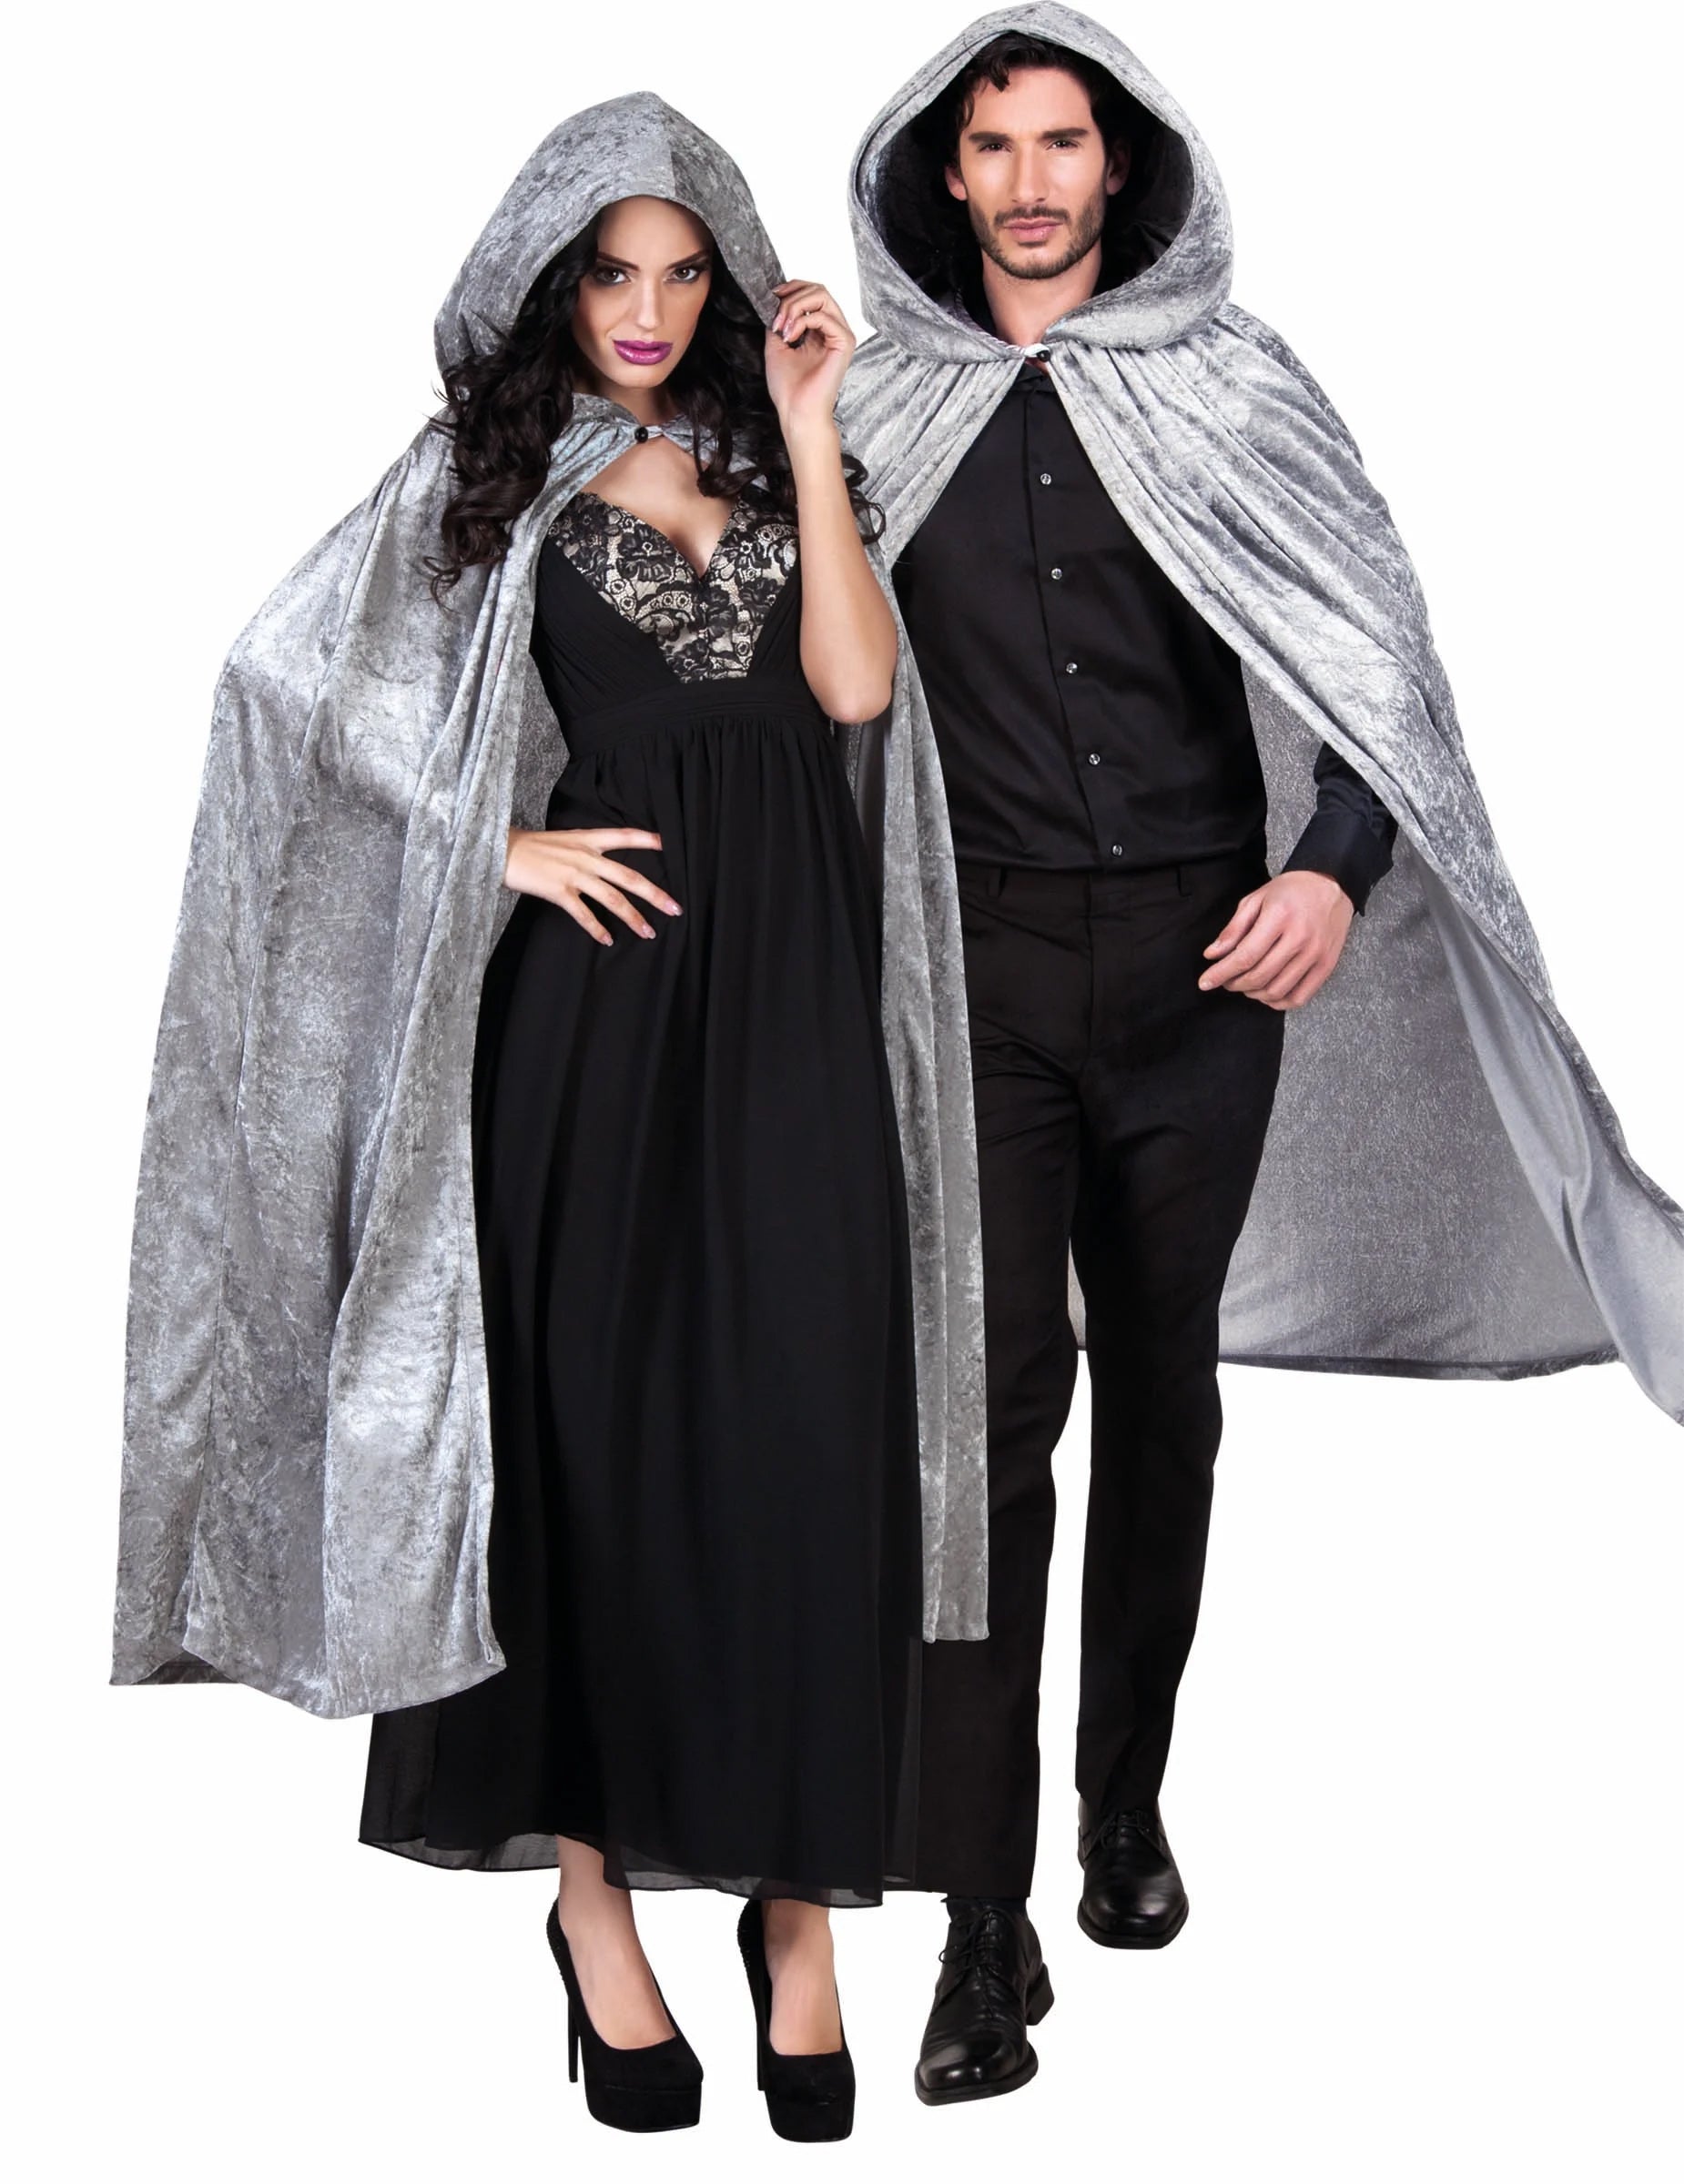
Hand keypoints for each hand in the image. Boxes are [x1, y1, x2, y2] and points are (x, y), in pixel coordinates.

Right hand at [504, 826, 680, 945]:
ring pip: (612, 898)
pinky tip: (608, 940)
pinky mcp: (559, 891)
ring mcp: (574, 874)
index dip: (648, 840)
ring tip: (648, 932)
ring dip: (633, 917)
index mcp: (588, 839)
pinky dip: (597, 929)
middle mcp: (586, 856)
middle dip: (655, 894)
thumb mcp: (564, 839)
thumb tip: (603, 864)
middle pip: (629, 876)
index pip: (625, 836)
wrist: (501, 850)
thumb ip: (586, 848)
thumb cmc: (531, 846)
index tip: (670, 845)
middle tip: (675, 908)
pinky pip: (584, 914)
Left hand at [764, 279, 854, 436]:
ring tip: (782, 328)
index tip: (771, 299)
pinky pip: (823, 316)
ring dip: (794, 306)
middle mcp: (833, 329)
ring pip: (821, 295)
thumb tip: (774, 301)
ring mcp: (841, 335)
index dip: (790, 289)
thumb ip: (779, 321)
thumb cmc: (789, 388)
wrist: (797, 411)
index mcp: (820, 330)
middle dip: (791, 297)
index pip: (811, 294)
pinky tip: (790, 337)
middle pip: (817, 289)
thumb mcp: (776, 344)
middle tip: (776, 318)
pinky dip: (802, 322)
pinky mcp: (844, 342)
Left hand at [1198, 870, 1352, 1009]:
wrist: (1333, 885)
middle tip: (1225, 980)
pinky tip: (1267, 993)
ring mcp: (1316, 954)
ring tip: (1245, 985)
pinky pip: (1300, 997)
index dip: (1221, 973)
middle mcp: (1300, 938)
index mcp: (1279, 916)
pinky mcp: (1327, 965)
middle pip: (1259, 976)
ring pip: (1277, 990)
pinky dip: (1279, 1002)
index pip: (1245, 956)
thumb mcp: (1257, 899)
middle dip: (1234, 984)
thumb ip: (1233, 928)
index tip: (1205, 982)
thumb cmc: (1292, 890)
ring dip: (1254, 994)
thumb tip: (1212, 954)